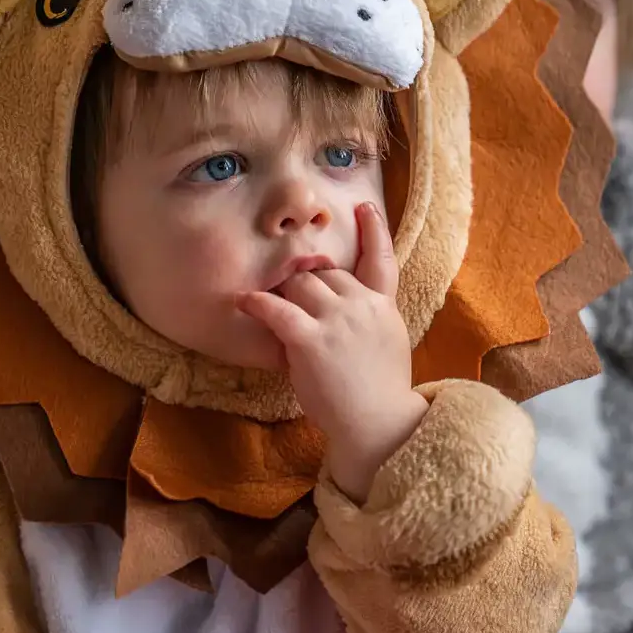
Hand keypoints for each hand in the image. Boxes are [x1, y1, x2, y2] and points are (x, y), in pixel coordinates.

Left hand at [238, 202, 428, 501]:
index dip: (373, 231)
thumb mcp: (387, 345)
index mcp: (383, 307)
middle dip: (306, 282)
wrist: (378, 424)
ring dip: (283, 292)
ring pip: (301, 285)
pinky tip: (245, 302)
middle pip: (326, 273)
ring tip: (268, 302)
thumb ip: (370, 320)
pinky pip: (277, 309)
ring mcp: (337, 320)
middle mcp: (361, 305)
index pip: (381, 260)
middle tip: (289, 294)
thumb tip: (347, 308)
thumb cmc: (379, 394)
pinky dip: (258, 304)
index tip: (365, 208)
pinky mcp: (311, 339)